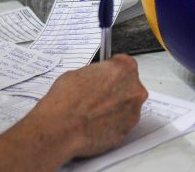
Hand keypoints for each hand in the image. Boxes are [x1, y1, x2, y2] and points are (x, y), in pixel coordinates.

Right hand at [29, 54, 148, 157]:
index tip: (108, 74)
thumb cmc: (66, 102)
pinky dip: (113, 122)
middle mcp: (134, 90)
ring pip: (127, 105)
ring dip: (115, 106)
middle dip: (116, 89)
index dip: (113, 70)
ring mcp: (133, 111)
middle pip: (129, 85)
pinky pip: (123, 122)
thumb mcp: (78, 73)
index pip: (125, 64)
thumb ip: (97, 73)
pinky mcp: (127, 130)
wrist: (60, 130)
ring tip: (94, 111)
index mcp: (124, 69)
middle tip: (98, 94)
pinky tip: (96, 122)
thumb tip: (96, 78)